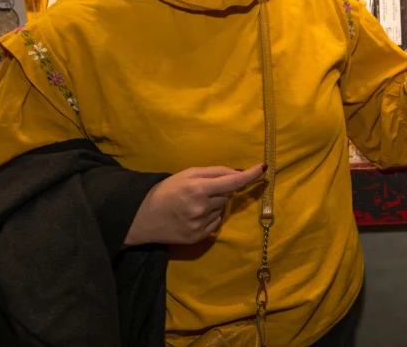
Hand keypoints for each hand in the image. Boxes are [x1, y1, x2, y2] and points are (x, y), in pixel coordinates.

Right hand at [124, 164, 265, 245]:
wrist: (142, 217)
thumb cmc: (167, 191)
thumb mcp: (188, 174)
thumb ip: (215, 172)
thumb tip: (239, 174)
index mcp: (198, 189)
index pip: (232, 182)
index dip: (250, 176)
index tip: (263, 169)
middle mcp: (201, 208)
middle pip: (228, 195)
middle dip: (222, 190)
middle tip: (203, 189)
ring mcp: (200, 225)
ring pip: (223, 209)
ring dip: (215, 204)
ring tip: (194, 203)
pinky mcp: (198, 238)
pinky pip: (216, 222)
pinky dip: (211, 217)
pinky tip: (194, 215)